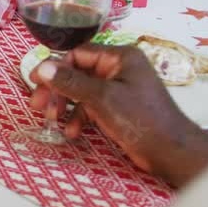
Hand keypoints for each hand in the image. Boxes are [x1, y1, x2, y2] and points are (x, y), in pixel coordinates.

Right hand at [30, 43, 207, 186]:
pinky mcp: (118, 109)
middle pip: (77, 73)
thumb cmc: (140, 118)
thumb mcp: (101, 98)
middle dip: (57, 90)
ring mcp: (119, 90)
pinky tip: (72, 132)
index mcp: (120, 57)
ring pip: (82, 91)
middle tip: (38, 105)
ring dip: (65, 105)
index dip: (56, 68)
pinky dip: (80, 118)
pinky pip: (91, 107)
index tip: (36, 83)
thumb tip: (41, 67)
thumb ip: (70, 81)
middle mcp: (119, 69)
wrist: (171, 152)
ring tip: (52, 121)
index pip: (78, 54)